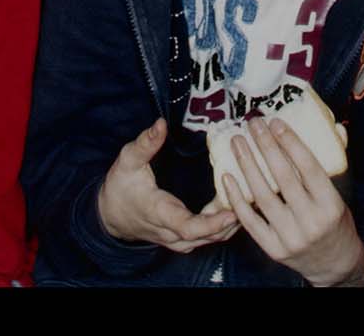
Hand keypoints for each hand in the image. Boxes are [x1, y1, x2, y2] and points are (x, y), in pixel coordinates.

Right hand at [98, 117, 240, 253]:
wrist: (110, 215)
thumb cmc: (120, 187)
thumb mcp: (128, 161)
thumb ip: (145, 144)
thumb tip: (160, 124)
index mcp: (160, 213)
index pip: (189, 227)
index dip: (213, 224)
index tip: (233, 212)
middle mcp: (171, 232)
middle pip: (206, 237)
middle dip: (232, 222)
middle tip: (254, 199)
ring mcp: (177, 239)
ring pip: (209, 240)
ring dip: (230, 224)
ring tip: (251, 201)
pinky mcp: (182, 238)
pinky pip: (206, 237)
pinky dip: (223, 226)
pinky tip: (238, 207)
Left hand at [225, 117, 363, 285]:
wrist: (333, 264)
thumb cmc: (335, 222)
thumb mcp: (340, 196)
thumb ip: (332, 164)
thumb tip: (333, 127)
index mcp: (331, 206)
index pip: (309, 168)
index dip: (291, 143)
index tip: (276, 122)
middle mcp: (311, 222)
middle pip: (283, 178)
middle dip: (266, 147)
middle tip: (253, 124)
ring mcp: (290, 237)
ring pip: (263, 197)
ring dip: (248, 166)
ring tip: (238, 143)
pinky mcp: (273, 249)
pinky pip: (250, 221)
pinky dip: (237, 199)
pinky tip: (228, 177)